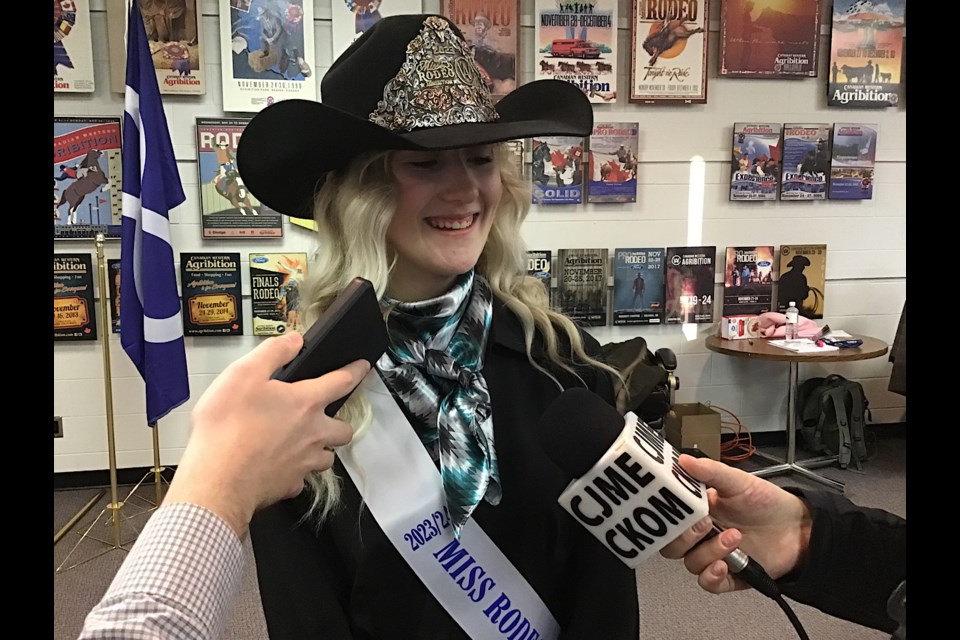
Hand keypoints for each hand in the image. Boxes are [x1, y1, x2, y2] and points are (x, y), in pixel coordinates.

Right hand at [164, 332, 370, 536]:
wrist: (216, 479)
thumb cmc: (227, 428)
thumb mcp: (243, 374)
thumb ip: (273, 352)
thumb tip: (294, 340)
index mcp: (305, 403)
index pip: (342, 381)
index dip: (355, 371)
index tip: (362, 367)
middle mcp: (312, 434)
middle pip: (344, 429)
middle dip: (339, 421)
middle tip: (326, 417)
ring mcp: (303, 463)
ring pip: (327, 456)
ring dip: (322, 448)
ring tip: (306, 443)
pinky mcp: (289, 485)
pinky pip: (302, 478)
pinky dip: (296, 472)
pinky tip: (282, 467)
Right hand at [659, 455, 812, 594]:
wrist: (797, 527)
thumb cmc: (766, 502)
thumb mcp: (738, 481)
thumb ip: (710, 472)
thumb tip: (685, 460)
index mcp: (697, 510)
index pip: (668, 519)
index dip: (666, 517)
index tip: (676, 509)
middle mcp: (701, 535)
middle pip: (673, 545)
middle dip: (685, 537)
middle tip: (706, 524)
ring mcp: (714, 555)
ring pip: (692, 563)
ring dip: (709, 552)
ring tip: (734, 538)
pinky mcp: (729, 575)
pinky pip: (708, 583)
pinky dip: (712, 576)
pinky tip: (724, 565)